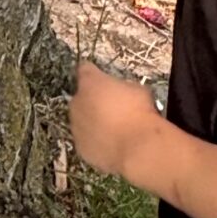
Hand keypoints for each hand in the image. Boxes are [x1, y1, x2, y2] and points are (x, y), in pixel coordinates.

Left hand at [68, 60, 157, 179]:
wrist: (138, 147)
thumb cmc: (140, 114)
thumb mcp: (137, 89)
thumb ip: (123, 87)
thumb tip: (123, 92)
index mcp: (91, 82)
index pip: (85, 70)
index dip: (94, 74)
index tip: (102, 79)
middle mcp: (77, 102)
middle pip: (82, 98)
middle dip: (94, 102)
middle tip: (114, 110)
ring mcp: (76, 127)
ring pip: (82, 121)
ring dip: (93, 123)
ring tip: (115, 130)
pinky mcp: (80, 147)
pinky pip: (86, 141)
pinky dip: (96, 142)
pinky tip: (112, 144)